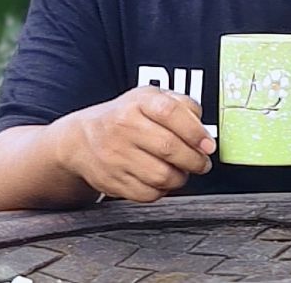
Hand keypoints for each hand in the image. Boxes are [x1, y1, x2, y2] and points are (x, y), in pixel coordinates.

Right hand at [53, 86, 213, 202]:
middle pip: (168, 147)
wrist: (82, 139)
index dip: (195, 131)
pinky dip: (162, 191)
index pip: (171, 112)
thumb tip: (202, 126)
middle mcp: (124, 127)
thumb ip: (180, 105)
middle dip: (194, 160)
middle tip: (202, 163)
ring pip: (160, 175)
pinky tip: (163, 181)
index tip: (208, 145)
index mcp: (138, 102)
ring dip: (180, 178)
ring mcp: (116, 156)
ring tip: (183, 171)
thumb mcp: (149, 98)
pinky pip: (147, 194)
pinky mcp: (112, 181)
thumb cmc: (125, 117)